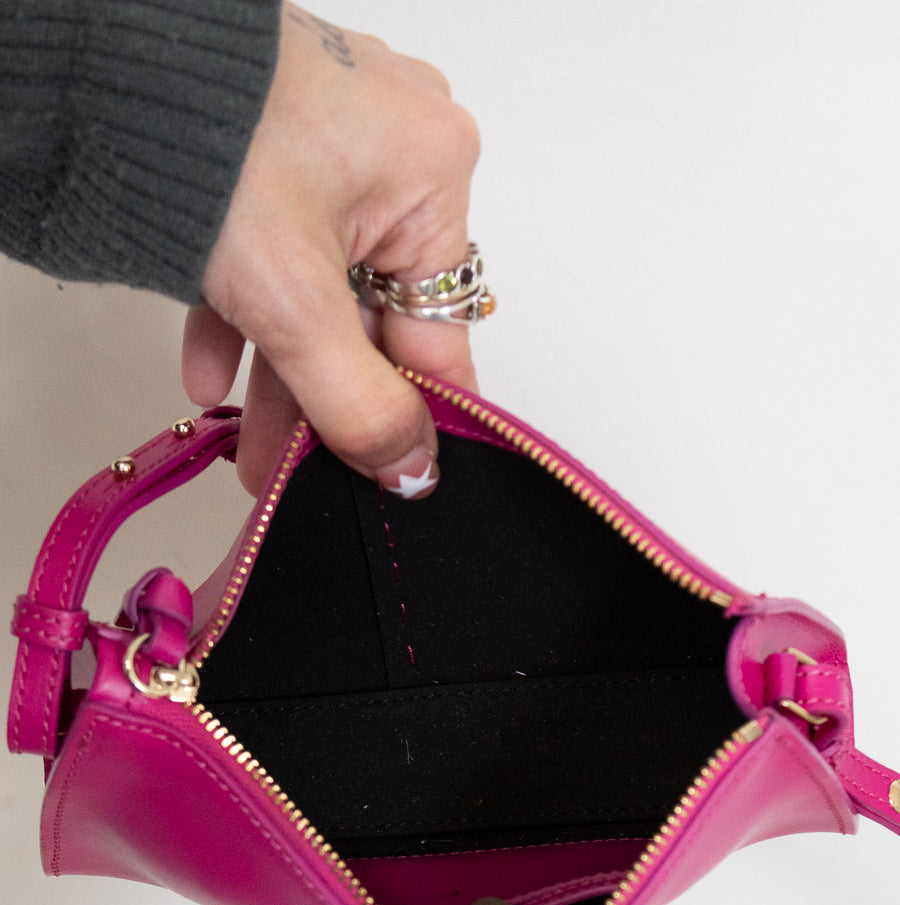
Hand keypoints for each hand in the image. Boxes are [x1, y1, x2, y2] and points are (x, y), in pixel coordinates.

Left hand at [182, 4, 480, 495]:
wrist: (104, 69)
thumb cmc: (214, 145)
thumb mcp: (297, 302)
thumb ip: (358, 402)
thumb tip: (409, 470)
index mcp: (434, 177)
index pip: (438, 332)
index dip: (410, 414)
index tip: (388, 474)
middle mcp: (396, 153)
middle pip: (371, 317)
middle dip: (324, 403)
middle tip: (295, 471)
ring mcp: (332, 144)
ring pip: (318, 291)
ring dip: (278, 371)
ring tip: (249, 444)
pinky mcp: (273, 148)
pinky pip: (274, 249)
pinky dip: (245, 311)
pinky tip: (210, 373)